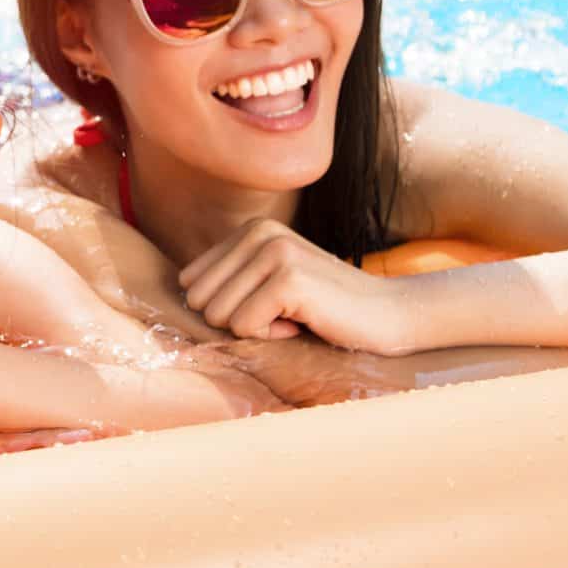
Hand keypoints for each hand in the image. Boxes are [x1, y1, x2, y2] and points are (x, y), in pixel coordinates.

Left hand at [178, 218, 419, 353]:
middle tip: (282, 313)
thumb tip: (178, 293)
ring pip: (217, 316)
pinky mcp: (289, 280)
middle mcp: (257, 233)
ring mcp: (274, 253)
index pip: (190, 283)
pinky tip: (303, 322)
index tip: (268, 304)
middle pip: (199, 301)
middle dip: (237, 320)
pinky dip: (272, 336)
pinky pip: (244, 327)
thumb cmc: (323, 308)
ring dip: (256, 329)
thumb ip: (227, 282)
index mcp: (248, 230)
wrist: (389, 315)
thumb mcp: (267, 284)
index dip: (226, 308)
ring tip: (293, 316)